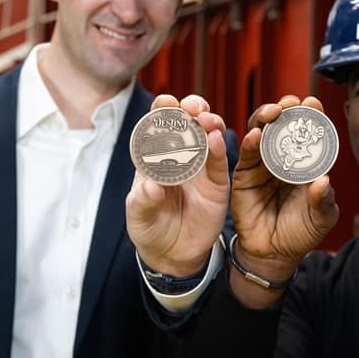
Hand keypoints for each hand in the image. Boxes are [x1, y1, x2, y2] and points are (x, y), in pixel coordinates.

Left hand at [126, 94, 229, 276]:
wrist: (172, 255)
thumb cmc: (149, 228)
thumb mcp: (138, 216)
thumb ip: (143, 201)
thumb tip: (151, 187)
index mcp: (155, 157)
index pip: (158, 125)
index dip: (162, 110)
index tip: (165, 102)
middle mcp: (180, 156)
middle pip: (188, 122)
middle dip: (191, 108)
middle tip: (191, 108)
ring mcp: (200, 167)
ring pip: (209, 135)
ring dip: (209, 123)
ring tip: (206, 120)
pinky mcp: (217, 182)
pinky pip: (220, 161)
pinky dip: (219, 148)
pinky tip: (216, 139)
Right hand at [229, 95, 338, 306]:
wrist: (274, 254)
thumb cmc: (301, 233)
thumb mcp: (321, 218)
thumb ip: (323, 201)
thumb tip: (324, 182)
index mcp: (305, 163)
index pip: (308, 133)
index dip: (310, 116)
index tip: (313, 102)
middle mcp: (283, 158)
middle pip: (282, 126)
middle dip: (286, 109)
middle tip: (291, 102)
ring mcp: (262, 164)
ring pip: (261, 133)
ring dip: (265, 118)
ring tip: (273, 112)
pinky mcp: (244, 175)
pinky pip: (245, 155)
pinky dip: (249, 142)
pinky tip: (255, 135)